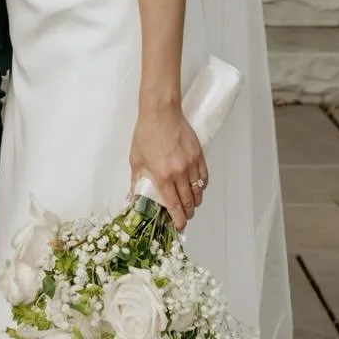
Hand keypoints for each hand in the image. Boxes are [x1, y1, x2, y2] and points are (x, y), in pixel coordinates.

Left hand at [129, 103, 207, 231]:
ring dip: (195, 202)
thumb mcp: (136, 160)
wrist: (161, 113)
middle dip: (187, 213)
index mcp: (162, 176)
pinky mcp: (199, 156)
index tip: (179, 226)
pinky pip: (204, 178)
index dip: (178, 219)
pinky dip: (202, 187)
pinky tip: (197, 188)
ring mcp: (191, 164)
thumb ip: (137, 181)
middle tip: (184, 217)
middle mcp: (179, 173)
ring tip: (190, 204)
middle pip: (188, 202)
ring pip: (198, 192)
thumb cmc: (146, 134)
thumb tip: (134, 197)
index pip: (174, 205)